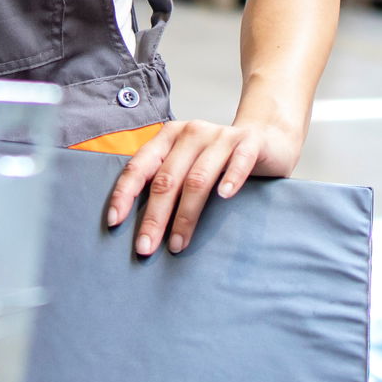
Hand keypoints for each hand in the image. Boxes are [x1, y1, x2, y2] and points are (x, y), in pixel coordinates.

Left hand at [105, 113, 305, 257]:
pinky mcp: (249, 143)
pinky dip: (230, 178)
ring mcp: (221, 136)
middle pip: (166, 178)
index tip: (114, 221)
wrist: (266, 138)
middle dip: (153, 216)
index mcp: (169, 137)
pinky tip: (224, 197)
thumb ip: (167, 182)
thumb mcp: (187, 165)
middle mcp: (191, 133)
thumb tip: (138, 227)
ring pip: (198, 178)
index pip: (140, 165)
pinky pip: (238, 162)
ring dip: (185, 215)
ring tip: (178, 244)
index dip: (124, 193)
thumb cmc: (219, 159)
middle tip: (145, 248)